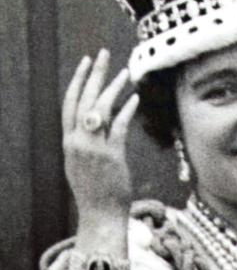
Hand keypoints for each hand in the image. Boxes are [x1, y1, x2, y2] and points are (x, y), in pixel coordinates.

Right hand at [62, 49, 138, 220]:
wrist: (100, 215)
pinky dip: (127, 111)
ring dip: (113, 88)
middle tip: (104, 54)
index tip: (86, 62)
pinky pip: (119, 127)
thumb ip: (85, 141)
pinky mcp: (111, 156)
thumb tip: (96, 121)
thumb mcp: (81, 163)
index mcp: (69, 142)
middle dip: (94, 74)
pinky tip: (135, 99)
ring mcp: (93, 149)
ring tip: (125, 72)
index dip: (78, 81)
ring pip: (100, 110)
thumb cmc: (95, 190)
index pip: (70, 104)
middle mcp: (77, 142)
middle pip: (84, 99)